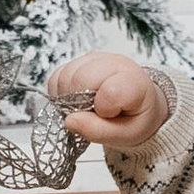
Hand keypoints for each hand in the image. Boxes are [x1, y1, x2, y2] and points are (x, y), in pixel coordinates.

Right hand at [48, 52, 172, 146]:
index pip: (109, 91)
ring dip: (68, 99)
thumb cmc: (135, 117)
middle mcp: (113, 63)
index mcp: (133, 81)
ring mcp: (94, 59)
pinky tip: (75, 101)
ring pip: (65, 77)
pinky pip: (56, 77)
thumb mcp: (127, 134)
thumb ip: (100, 131)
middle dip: (80, 104)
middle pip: (81, 78)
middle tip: (92, 114)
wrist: (137, 105)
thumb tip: (70, 121)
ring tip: (86, 108)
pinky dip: (60, 94)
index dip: (103, 110)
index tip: (109, 116)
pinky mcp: (78, 62)